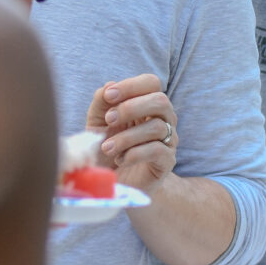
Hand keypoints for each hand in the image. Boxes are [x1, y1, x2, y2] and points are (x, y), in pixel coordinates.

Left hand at [85, 74, 176, 194]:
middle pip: (161, 100)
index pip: (151, 83)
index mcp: (147, 104)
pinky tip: (120, 159)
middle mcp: (163, 119)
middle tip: (109, 120)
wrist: (115, 182)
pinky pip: (157, 151)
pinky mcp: (167, 161)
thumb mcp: (97, 123)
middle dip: (131, 108)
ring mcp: (168, 140)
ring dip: (126, 137)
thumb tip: (109, 85)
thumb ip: (101, 103)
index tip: (109, 96)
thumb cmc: (108, 148)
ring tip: (107, 148)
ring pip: (156, 127)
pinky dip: (134, 154)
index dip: (131, 86)